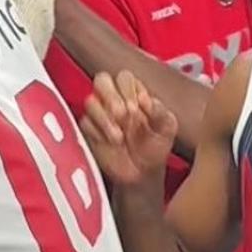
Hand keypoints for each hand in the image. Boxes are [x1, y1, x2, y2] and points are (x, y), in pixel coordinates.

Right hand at [80, 71, 177, 186]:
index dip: (129, 88)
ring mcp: (98, 114)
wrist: (142, 174)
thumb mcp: (167, 130)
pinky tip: (112, 142)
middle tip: (124, 115)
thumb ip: (161, 112)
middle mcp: (113, 99)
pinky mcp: (88, 130)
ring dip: (105, 117)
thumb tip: (146, 98)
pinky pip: (85, 122)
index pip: (124, 77)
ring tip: (120, 135)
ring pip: (90, 101)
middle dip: (112, 96)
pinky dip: (98, 132)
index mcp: (133, 94)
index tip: (138, 106)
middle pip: (101, 80)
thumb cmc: (154, 148)